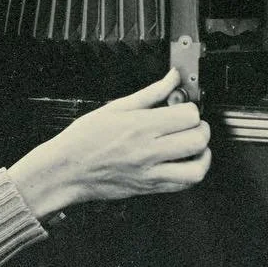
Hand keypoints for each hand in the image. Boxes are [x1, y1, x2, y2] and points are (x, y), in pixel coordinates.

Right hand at [7, 68, 211, 219]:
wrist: (65, 171)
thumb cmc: (84, 139)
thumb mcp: (116, 107)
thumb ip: (151, 93)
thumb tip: (172, 77)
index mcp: (141, 126)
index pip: (188, 115)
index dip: (191, 108)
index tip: (183, 106)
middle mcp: (149, 151)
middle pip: (197, 139)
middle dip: (201, 128)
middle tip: (191, 124)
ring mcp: (151, 173)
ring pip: (197, 168)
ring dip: (202, 154)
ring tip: (193, 144)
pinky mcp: (149, 188)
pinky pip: (183, 185)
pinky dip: (192, 172)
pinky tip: (185, 161)